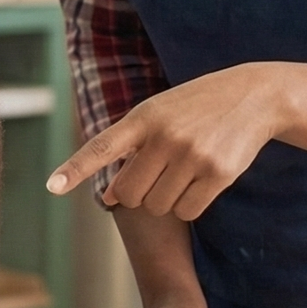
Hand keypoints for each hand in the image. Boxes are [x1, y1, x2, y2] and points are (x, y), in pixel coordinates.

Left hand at [46, 64, 292, 220]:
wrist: (254, 96)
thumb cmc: (195, 108)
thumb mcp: (159, 114)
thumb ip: (130, 150)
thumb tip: (108, 198)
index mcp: (144, 117)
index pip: (102, 147)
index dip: (76, 169)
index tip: (52, 187)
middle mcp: (165, 136)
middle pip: (130, 194)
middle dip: (137, 194)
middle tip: (156, 176)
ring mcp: (192, 155)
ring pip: (158, 206)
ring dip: (165, 200)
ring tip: (182, 173)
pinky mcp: (219, 174)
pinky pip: (188, 211)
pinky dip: (188, 205)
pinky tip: (200, 181)